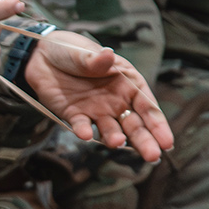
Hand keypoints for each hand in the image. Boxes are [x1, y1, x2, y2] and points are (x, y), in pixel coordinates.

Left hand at [26, 33, 175, 161]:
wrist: (41, 56)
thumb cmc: (73, 50)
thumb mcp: (86, 52)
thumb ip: (96, 60)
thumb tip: (108, 54)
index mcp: (128, 84)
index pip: (148, 107)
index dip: (158, 125)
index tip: (167, 143)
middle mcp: (116, 101)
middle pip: (134, 125)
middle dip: (144, 141)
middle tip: (152, 157)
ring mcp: (97, 111)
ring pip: (111, 130)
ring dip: (114, 138)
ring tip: (117, 142)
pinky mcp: (75, 115)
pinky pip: (82, 126)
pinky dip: (84, 131)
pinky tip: (85, 134)